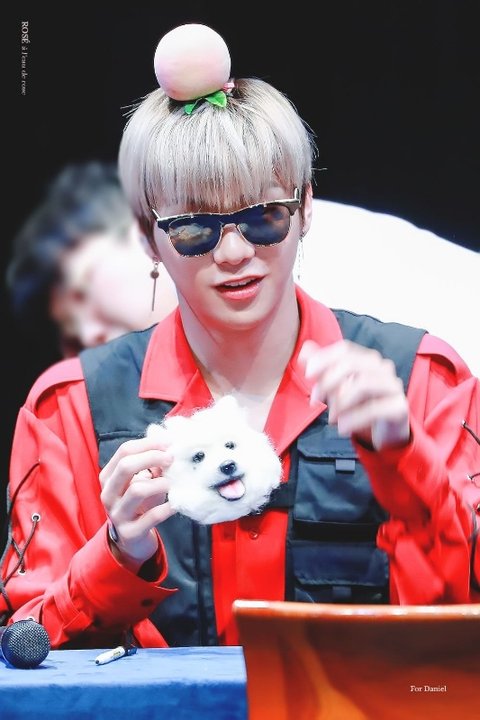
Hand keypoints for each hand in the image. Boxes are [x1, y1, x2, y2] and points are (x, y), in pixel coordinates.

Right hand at [99, 436, 173, 571]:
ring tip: (171, 483)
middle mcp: (108, 494)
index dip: (148, 444)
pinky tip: (175, 503)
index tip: (168, 443)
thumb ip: (151, 464)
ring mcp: (117, 514)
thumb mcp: (143, 481)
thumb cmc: (140, 503)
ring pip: (137, 490)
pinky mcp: (130, 532)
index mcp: (108, 477)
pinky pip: (152, 516)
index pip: (124, 451)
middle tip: (171, 458)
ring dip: (159, 483)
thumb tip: (169, 445)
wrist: (132, 539)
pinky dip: (167, 507)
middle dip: (152, 457)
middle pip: (126, 466)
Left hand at [298, 339, 410, 450]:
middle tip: (315, 401)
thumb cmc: (359, 405)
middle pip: (351, 364)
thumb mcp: (337, 388)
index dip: (324, 359)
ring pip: (362, 384)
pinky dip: (353, 419)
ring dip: (340, 402)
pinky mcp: (399, 407)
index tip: (308, 375)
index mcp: (368, 359)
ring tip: (331, 418)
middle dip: (328, 382)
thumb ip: (322, 369)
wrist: (385, 433)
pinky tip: (342, 428)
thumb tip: (304, 351)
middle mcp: (383, 368)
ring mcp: (393, 386)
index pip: (345, 350)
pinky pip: (374, 409)